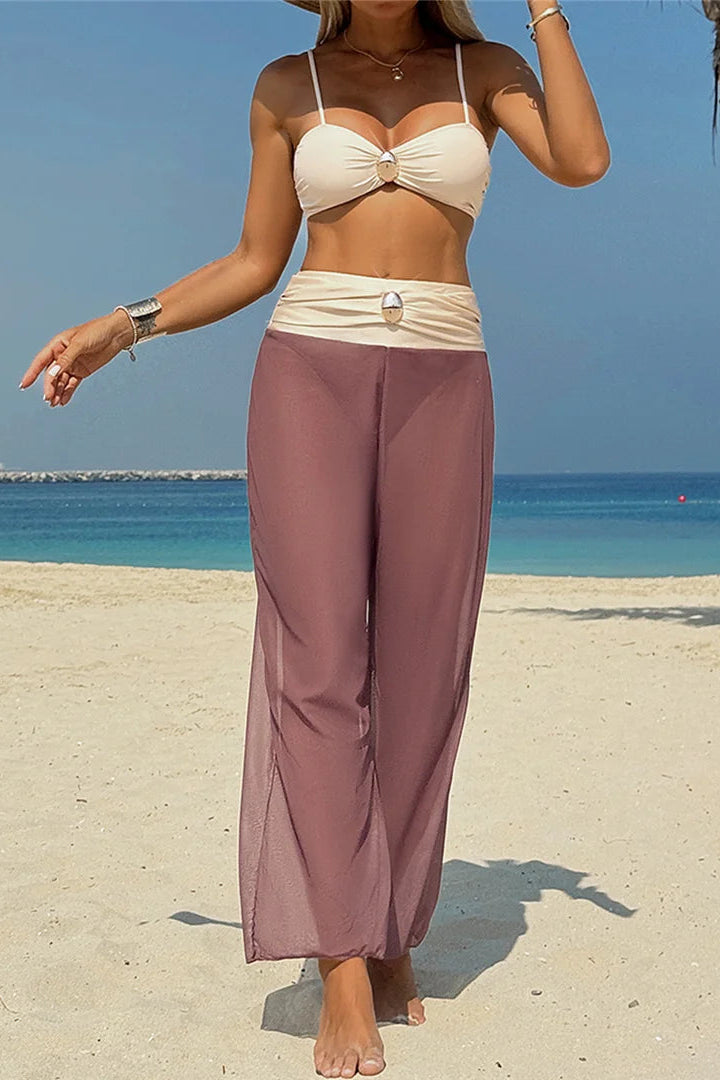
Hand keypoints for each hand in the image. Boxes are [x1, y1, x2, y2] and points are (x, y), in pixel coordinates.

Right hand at [19, 310, 133, 406]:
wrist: (116, 334)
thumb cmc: (97, 331)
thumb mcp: (79, 344)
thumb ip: (66, 359)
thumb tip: (53, 372)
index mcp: (58, 344)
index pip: (41, 361)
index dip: (31, 373)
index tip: (24, 385)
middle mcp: (62, 355)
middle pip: (51, 374)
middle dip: (49, 386)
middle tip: (48, 398)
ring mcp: (72, 364)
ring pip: (60, 381)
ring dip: (57, 392)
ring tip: (54, 403)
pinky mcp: (82, 371)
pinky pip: (71, 384)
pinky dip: (67, 393)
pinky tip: (63, 401)